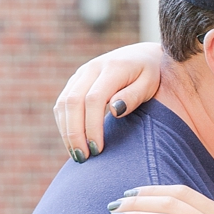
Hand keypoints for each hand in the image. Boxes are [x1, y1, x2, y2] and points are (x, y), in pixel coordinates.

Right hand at [54, 41, 162, 160]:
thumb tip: (114, 111)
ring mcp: (81, 73)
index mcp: (113, 67)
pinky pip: (62, 103)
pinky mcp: (75, 81)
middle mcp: (92, 68)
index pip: (94, 99)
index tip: (98, 149)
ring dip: (66, 131)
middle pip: (72, 101)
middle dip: (74, 133)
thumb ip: (134, 96)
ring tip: (77, 154)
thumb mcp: (150, 84)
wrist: (143, 55)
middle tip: (83, 157)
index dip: (92, 126)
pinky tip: (73, 142)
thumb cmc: (151, 75)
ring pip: (63, 103)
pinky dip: (64, 124)